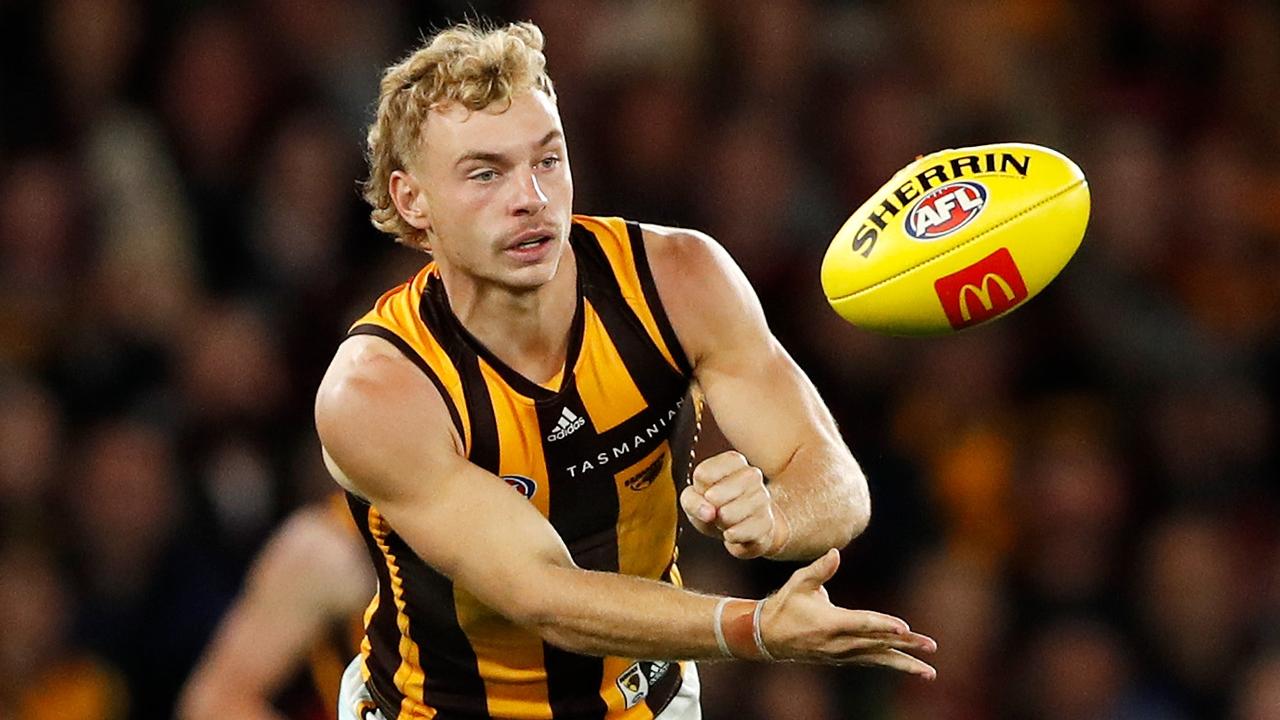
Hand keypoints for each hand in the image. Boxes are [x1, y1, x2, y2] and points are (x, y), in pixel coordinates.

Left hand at [680, 451, 788, 558]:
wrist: (738, 529)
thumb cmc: (713, 507)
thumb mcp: (694, 500)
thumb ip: (692, 501)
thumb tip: (708, 512)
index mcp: (732, 461)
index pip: (706, 471)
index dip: (700, 487)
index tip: (704, 493)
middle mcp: (752, 475)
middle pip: (728, 487)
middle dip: (715, 503)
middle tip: (713, 510)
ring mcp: (763, 498)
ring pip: (741, 508)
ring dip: (725, 519)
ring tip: (722, 522)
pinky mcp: (767, 523)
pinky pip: (749, 529)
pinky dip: (735, 534)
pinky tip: (729, 534)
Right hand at [762, 549, 936, 676]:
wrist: (768, 637)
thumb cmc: (785, 606)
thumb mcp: (798, 584)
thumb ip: (819, 569)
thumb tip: (835, 553)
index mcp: (830, 623)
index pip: (863, 624)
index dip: (884, 625)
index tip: (905, 629)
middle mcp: (839, 642)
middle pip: (878, 643)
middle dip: (906, 646)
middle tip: (931, 646)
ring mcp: (842, 653)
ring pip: (878, 659)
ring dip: (905, 664)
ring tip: (929, 672)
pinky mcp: (843, 658)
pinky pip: (872, 662)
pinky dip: (891, 665)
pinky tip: (910, 669)